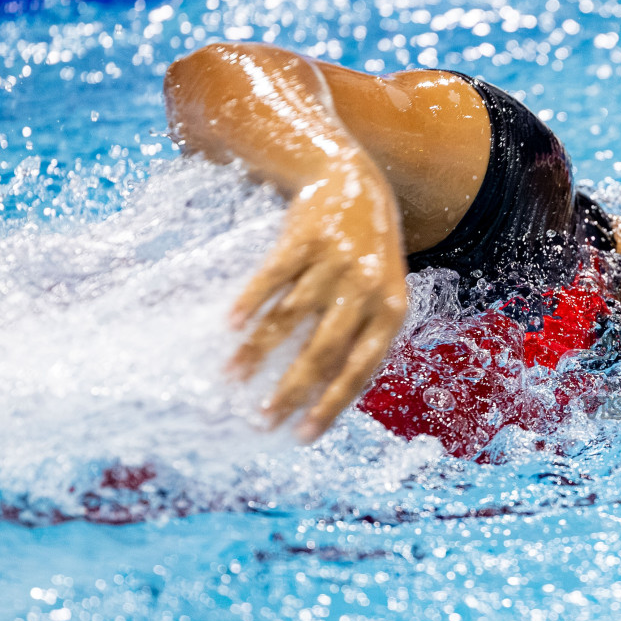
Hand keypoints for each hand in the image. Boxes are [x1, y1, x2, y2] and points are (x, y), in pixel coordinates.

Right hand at [227, 157, 408, 440]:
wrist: (355, 184)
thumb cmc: (366, 254)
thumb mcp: (381, 295)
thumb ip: (362, 336)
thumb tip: (326, 394)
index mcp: (391, 311)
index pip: (361, 369)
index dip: (331, 404)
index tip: (302, 436)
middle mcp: (366, 289)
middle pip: (323, 351)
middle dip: (292, 391)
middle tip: (263, 421)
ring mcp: (335, 262)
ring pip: (290, 318)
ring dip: (258, 352)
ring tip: (232, 379)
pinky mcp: (305, 238)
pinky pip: (272, 278)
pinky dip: (249, 304)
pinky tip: (229, 327)